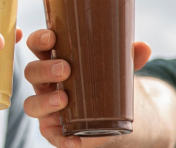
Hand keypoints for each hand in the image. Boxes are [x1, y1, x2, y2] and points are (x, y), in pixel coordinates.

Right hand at [23, 29, 150, 147]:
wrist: (110, 115)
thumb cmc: (103, 82)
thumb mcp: (115, 68)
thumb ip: (127, 58)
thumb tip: (143, 47)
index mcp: (53, 60)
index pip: (36, 46)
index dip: (38, 40)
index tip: (51, 37)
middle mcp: (44, 83)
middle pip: (31, 72)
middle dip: (44, 69)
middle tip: (65, 69)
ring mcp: (46, 106)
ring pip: (31, 103)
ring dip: (45, 101)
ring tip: (63, 99)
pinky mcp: (53, 131)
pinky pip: (51, 136)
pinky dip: (62, 139)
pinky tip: (75, 141)